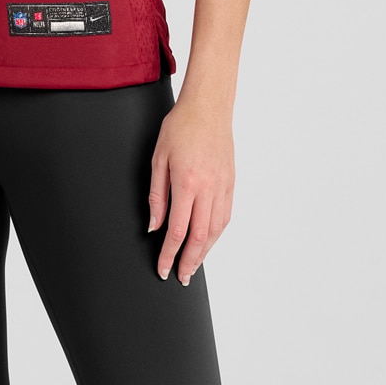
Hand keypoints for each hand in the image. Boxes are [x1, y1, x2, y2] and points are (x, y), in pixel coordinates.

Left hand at [146, 94, 234, 285]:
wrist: (208, 107)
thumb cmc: (180, 128)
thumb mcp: (158, 160)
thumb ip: (156, 196)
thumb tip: (154, 226)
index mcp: (187, 183)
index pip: (178, 231)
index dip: (169, 254)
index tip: (163, 268)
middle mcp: (209, 188)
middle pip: (201, 237)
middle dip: (189, 262)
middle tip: (180, 277)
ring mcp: (223, 186)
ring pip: (216, 230)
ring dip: (205, 252)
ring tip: (193, 266)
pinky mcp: (231, 183)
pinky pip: (225, 216)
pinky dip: (216, 234)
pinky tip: (209, 242)